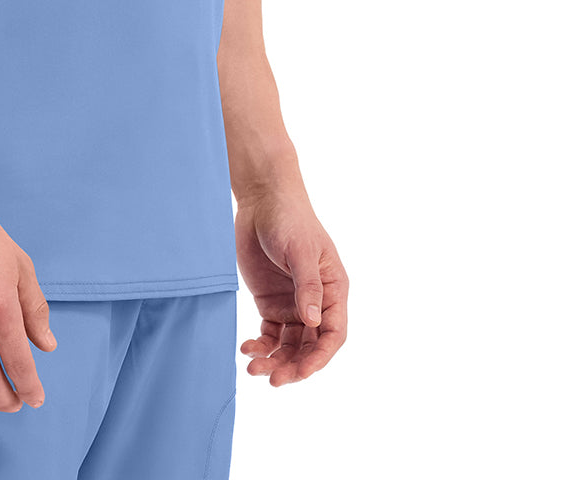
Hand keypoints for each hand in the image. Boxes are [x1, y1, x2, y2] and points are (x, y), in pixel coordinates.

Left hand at [233, 183, 347, 385]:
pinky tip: (247, 349)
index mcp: (333, 290)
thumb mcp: (300, 252)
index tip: (301, 372)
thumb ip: (308, 287)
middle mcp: (315, 302)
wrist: (261, 200)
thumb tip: (314, 322)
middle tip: (273, 379)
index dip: (320, 357)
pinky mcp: (270, 302)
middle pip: (310, 346)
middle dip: (294, 366)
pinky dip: (260, 345)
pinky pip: (269, 333)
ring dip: (275, 360)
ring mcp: (292, 304)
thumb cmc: (289, 218)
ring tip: (253, 368)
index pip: (333, 334)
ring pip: (289, 345)